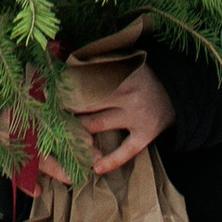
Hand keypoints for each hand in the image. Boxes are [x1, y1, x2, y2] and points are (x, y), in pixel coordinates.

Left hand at [40, 60, 174, 183]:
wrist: (178, 92)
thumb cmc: (142, 77)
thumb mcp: (123, 62)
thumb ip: (95, 61)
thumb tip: (56, 53)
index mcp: (117, 71)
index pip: (82, 79)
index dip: (62, 86)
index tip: (42, 91)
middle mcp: (125, 92)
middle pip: (85, 101)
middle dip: (64, 108)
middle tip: (44, 115)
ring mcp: (135, 114)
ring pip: (97, 124)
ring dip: (78, 132)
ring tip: (60, 138)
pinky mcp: (145, 133)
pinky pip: (126, 150)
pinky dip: (111, 160)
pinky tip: (95, 168)